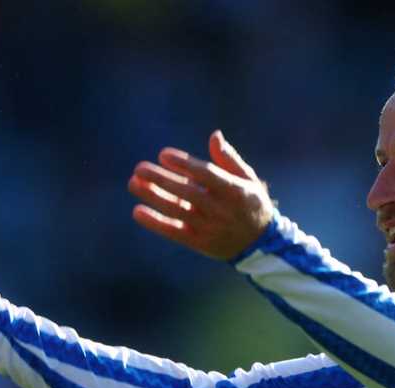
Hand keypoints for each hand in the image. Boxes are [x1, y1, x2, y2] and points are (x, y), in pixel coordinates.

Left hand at [129, 131, 275, 259]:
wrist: (260, 244)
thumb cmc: (251, 203)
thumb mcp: (248, 180)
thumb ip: (229, 159)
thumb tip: (214, 136)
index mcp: (235, 191)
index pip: (206, 175)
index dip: (184, 164)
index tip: (163, 154)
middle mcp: (221, 210)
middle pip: (187, 193)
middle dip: (161, 179)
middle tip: (139, 168)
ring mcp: (210, 228)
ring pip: (177, 211)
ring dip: (153, 197)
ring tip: (134, 183)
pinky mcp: (200, 243)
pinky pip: (174, 232)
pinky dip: (155, 223)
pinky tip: (138, 211)